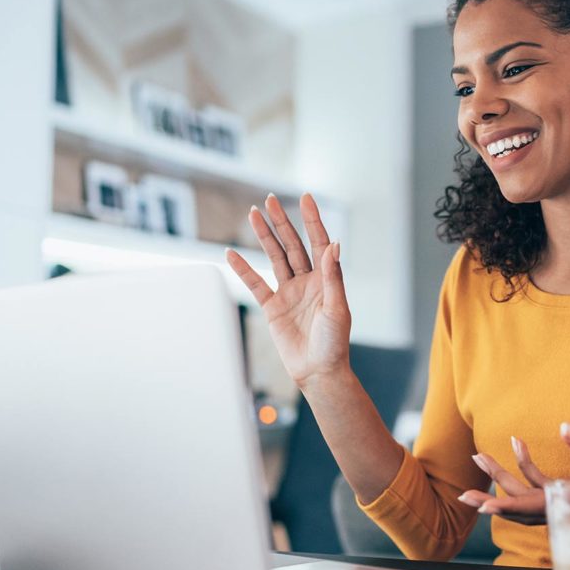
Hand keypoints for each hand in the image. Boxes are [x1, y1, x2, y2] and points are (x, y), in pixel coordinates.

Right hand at [226, 193, 350, 388]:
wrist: (318, 371)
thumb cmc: (334, 343)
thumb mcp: (337, 308)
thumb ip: (333, 276)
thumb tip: (334, 244)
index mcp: (326, 279)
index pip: (318, 242)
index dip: (312, 220)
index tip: (305, 198)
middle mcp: (307, 282)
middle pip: (292, 244)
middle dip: (282, 222)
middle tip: (270, 199)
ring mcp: (289, 292)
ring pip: (274, 258)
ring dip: (264, 236)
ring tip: (253, 214)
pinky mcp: (273, 307)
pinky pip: (256, 284)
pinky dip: (243, 269)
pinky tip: (231, 253)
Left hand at [457, 423, 569, 524]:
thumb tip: (564, 428)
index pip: (537, 507)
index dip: (508, 507)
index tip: (484, 507)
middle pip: (523, 506)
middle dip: (492, 497)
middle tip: (463, 492)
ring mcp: (569, 503)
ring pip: (528, 497)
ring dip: (503, 479)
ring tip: (480, 456)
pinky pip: (541, 488)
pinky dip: (526, 469)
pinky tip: (518, 445)